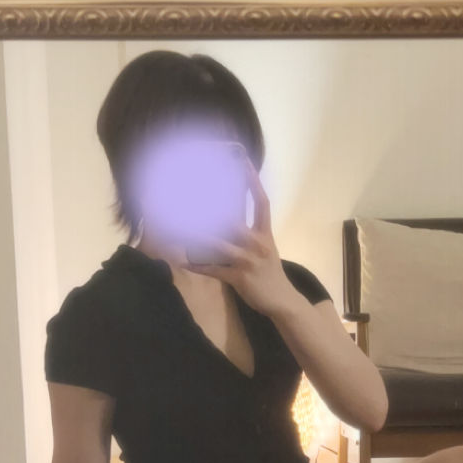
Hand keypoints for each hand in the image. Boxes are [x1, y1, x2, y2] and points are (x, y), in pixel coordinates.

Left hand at [184, 160, 302, 320]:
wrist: (282, 300)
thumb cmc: (270, 273)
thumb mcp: (266, 249)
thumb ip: (251, 234)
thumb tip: (230, 221)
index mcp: (265, 234)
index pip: (262, 202)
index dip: (253, 182)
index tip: (244, 162)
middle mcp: (257, 244)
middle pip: (233, 220)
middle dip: (212, 210)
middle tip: (194, 195)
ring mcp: (248, 260)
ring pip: (219, 244)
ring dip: (198, 237)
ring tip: (181, 228)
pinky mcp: (240, 277)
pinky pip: (214, 270)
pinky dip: (198, 266)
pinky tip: (183, 262)